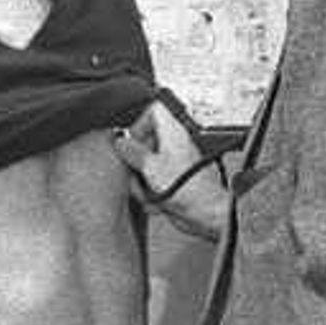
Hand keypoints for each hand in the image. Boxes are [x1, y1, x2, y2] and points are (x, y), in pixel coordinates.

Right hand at [116, 100, 225, 234]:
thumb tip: (120, 143)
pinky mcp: (172, 184)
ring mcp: (172, 166)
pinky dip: (150, 196)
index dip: (139, 123)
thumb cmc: (190, 188)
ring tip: (148, 192)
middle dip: (135, 162)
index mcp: (172, 133)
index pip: (154, 111)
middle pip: (144, 144)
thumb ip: (132, 151)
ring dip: (141, 184)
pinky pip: (151, 185)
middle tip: (136, 172)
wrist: (205, 213)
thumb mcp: (151, 166)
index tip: (130, 141)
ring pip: (144, 168)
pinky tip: (156, 203)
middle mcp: (173, 146)